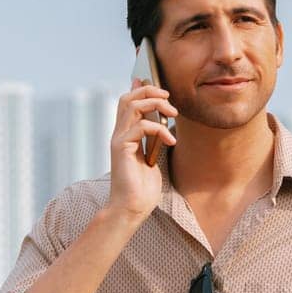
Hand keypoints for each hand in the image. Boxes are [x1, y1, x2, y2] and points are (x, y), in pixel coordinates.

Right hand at [107, 79, 175, 219]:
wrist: (131, 208)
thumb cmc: (142, 188)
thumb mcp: (152, 156)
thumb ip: (153, 139)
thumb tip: (161, 124)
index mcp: (125, 135)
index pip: (127, 102)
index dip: (140, 88)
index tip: (157, 84)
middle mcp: (119, 134)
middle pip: (127, 98)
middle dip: (149, 91)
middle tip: (168, 98)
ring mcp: (118, 140)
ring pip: (132, 106)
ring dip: (156, 104)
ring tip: (173, 114)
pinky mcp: (122, 148)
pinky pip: (141, 127)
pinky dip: (159, 130)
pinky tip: (170, 141)